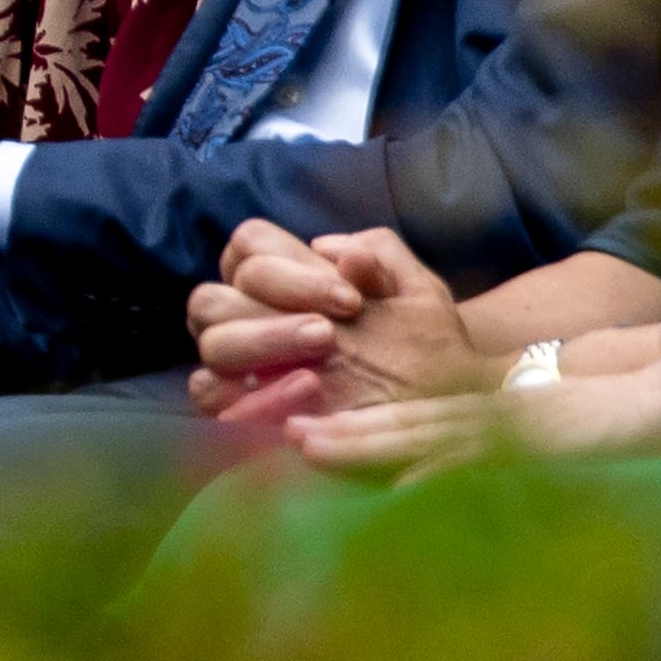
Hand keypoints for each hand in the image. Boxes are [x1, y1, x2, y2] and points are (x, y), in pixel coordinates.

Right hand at [182, 220, 480, 418]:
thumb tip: (334, 247)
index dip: (288, 269)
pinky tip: (305, 398)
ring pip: (213, 346)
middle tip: (329, 334)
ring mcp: (242, 367)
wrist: (448, 409)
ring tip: (317, 373)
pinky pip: (215, 401)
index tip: (350, 298)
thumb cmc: (427, 345)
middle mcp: (250, 317)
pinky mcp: (245, 413)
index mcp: (282, 275)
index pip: (249, 247)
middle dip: (270, 309)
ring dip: (260, 347)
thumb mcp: (420, 295)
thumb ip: (385, 258)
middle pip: (214, 297)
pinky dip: (251, 400)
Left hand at [289, 342, 660, 476]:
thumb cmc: (622, 428)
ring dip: (367, 443)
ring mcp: (516, 427)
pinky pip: (483, 462)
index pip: (415, 421)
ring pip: (427, 434)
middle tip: (285, 436)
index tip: (307, 435)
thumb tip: (453, 490)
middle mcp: (493, 416)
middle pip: (405, 420)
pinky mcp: (544, 443)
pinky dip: (440, 477)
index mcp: (491, 416)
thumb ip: (504, 459)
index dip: (361, 428)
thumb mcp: (552, 442)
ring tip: (311, 447)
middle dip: (343, 431)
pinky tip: (401, 492)